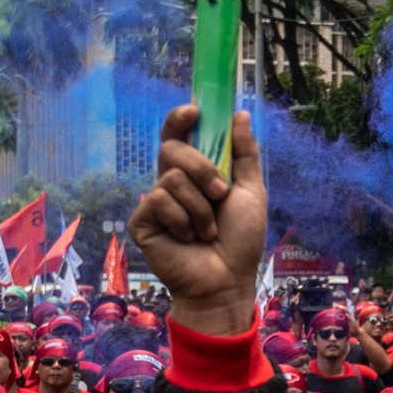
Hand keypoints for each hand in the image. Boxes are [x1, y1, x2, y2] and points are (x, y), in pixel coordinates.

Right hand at [129, 105, 265, 335]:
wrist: (226, 280)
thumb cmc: (240, 241)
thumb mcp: (250, 192)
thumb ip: (245, 154)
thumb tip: (239, 114)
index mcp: (194, 173)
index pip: (179, 136)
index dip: (180, 119)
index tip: (194, 111)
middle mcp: (171, 183)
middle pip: (172, 149)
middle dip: (202, 168)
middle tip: (220, 194)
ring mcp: (155, 202)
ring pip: (171, 177)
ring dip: (200, 206)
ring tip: (208, 231)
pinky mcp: (143, 222)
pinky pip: (160, 201)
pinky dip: (183, 220)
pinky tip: (188, 239)